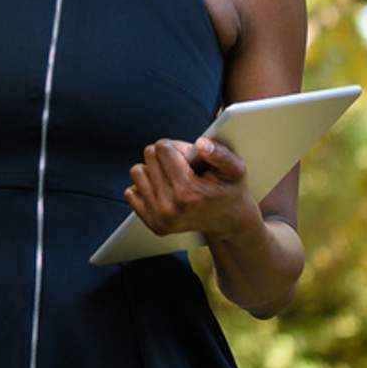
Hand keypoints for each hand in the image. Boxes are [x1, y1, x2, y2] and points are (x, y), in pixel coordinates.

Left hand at [124, 137, 259, 241]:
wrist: (229, 221)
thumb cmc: (229, 190)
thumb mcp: (235, 170)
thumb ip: (221, 154)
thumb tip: (201, 144)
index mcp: (188, 193)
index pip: (162, 148)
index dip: (177, 147)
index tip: (190, 157)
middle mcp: (170, 208)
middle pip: (149, 156)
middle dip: (166, 156)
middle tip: (184, 168)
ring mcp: (159, 218)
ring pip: (137, 172)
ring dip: (153, 170)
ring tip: (174, 178)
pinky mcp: (152, 223)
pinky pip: (130, 192)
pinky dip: (146, 186)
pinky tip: (165, 190)